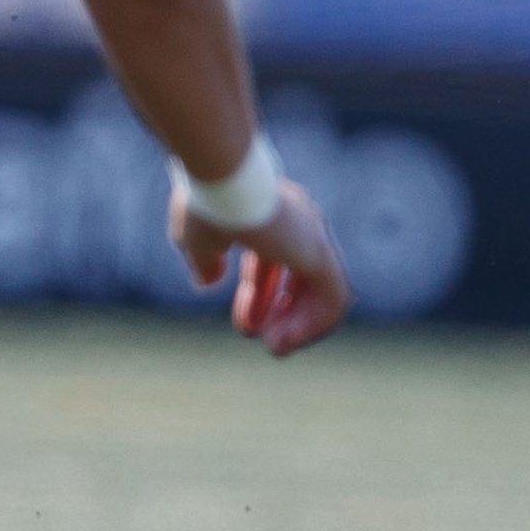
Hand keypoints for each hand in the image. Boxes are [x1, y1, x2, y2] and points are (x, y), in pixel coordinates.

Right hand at [172, 175, 354, 355]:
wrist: (220, 181)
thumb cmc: (204, 203)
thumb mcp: (196, 239)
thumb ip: (204, 260)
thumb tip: (208, 281)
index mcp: (269, 218)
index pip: (273, 263)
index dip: (259, 298)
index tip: (246, 327)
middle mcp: (298, 225)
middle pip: (300, 278)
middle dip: (282, 313)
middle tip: (263, 340)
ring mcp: (312, 238)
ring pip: (323, 292)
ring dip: (301, 325)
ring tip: (277, 349)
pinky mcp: (320, 252)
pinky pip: (333, 298)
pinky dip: (314, 325)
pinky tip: (287, 341)